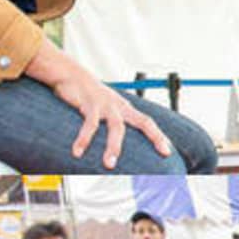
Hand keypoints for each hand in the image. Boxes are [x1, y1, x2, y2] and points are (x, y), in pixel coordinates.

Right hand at [26, 38, 172, 168]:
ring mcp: (106, 105)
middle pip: (143, 121)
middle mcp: (120, 106)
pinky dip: (84, 139)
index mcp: (125, 109)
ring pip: (116, 127)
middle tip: (164, 154)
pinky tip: (77, 152)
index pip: (148, 122)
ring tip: (109, 165)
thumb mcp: (106, 107)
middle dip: (155, 137)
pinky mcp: (90, 104)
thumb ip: (114, 122)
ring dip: (113, 147)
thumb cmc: (90, 96)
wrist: (71, 74)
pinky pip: (89, 124)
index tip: (168, 151)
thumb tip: (116, 143)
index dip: (159, 136)